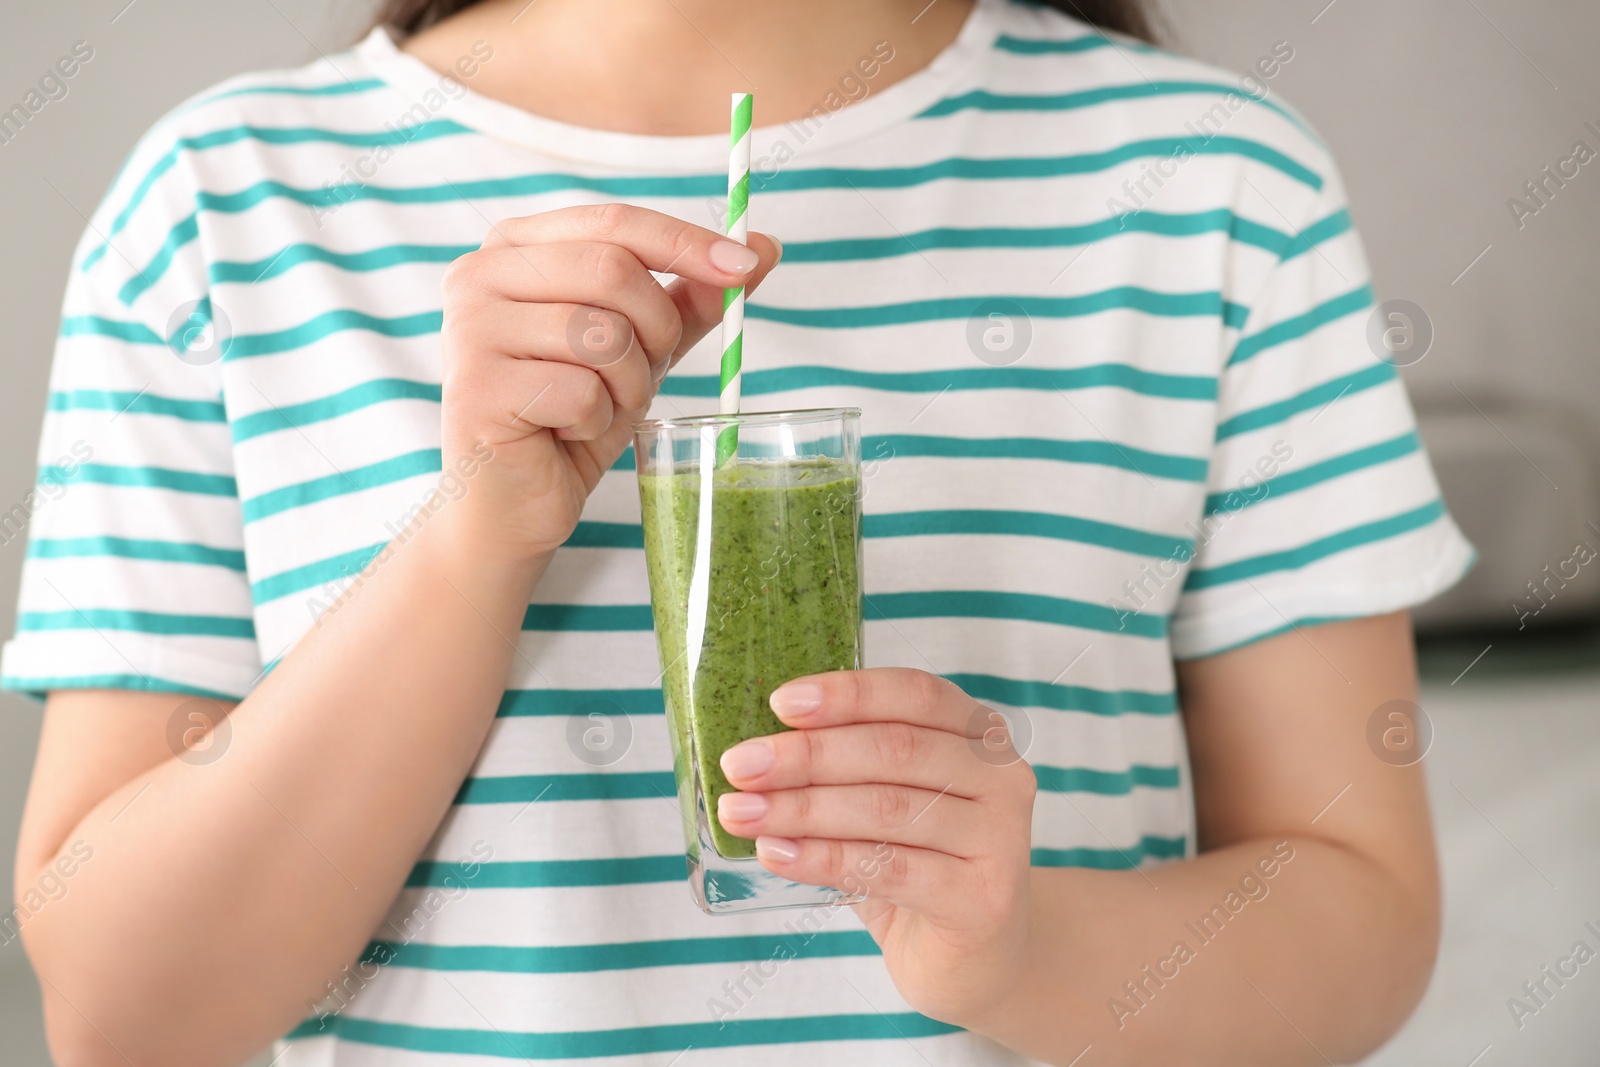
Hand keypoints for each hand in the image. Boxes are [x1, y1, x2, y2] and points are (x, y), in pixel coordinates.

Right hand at [437, 204, 781, 559]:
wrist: (514, 503)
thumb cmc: (570, 416)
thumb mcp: (640, 348)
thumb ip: (690, 297)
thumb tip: (762, 249)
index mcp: (516, 246)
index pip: (615, 222)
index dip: (687, 242)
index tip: (746, 268)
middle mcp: (479, 273)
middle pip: (613, 270)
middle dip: (656, 328)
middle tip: (646, 372)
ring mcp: (470, 329)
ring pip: (602, 334)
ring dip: (626, 384)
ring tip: (597, 407)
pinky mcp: (476, 388)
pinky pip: (580, 391)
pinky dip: (595, 421)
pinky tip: (565, 433)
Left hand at [716, 668, 1038, 1026]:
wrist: (973, 959)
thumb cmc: (918, 866)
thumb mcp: (889, 802)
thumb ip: (846, 768)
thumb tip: (755, 749)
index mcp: (980, 734)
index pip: (914, 695)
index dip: (848, 694)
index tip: (781, 703)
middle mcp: (1002, 777)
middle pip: (895, 749)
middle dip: (807, 755)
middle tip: (740, 765)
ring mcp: (1000, 839)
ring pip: (887, 808)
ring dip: (802, 808)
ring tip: (740, 812)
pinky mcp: (983, 899)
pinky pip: (890, 869)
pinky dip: (823, 858)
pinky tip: (777, 854)